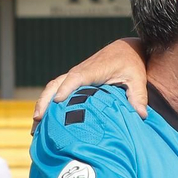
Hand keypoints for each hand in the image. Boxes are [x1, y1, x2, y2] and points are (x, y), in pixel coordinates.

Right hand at [31, 38, 148, 129]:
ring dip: (42, 104)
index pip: (76, 78)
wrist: (126, 49)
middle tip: (38, 119)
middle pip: (56, 84)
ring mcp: (74, 77)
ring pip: (52, 88)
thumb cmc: (131, 63)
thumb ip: (138, 96)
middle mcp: (79, 72)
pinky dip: (47, 103)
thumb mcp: (137, 78)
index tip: (58, 101)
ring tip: (35, 127)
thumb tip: (142, 115)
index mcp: (93, 70)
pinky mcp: (73, 82)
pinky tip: (43, 122)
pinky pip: (56, 91)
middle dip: (45, 100)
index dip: (66, 88)